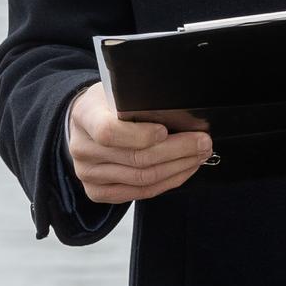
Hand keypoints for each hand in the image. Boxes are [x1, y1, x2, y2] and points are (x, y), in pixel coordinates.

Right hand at [67, 82, 211, 205]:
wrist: (86, 124)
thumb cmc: (107, 106)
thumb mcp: (116, 92)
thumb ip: (137, 102)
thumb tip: (180, 115)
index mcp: (84, 116)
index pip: (109, 131)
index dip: (141, 135)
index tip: (167, 130)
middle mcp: (82, 149)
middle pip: (135, 158)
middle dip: (177, 151)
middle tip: (203, 142)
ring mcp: (87, 174)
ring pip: (142, 179)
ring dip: (178, 168)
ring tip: (199, 156)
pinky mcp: (97, 192)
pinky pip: (140, 193)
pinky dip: (167, 182)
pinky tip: (183, 170)